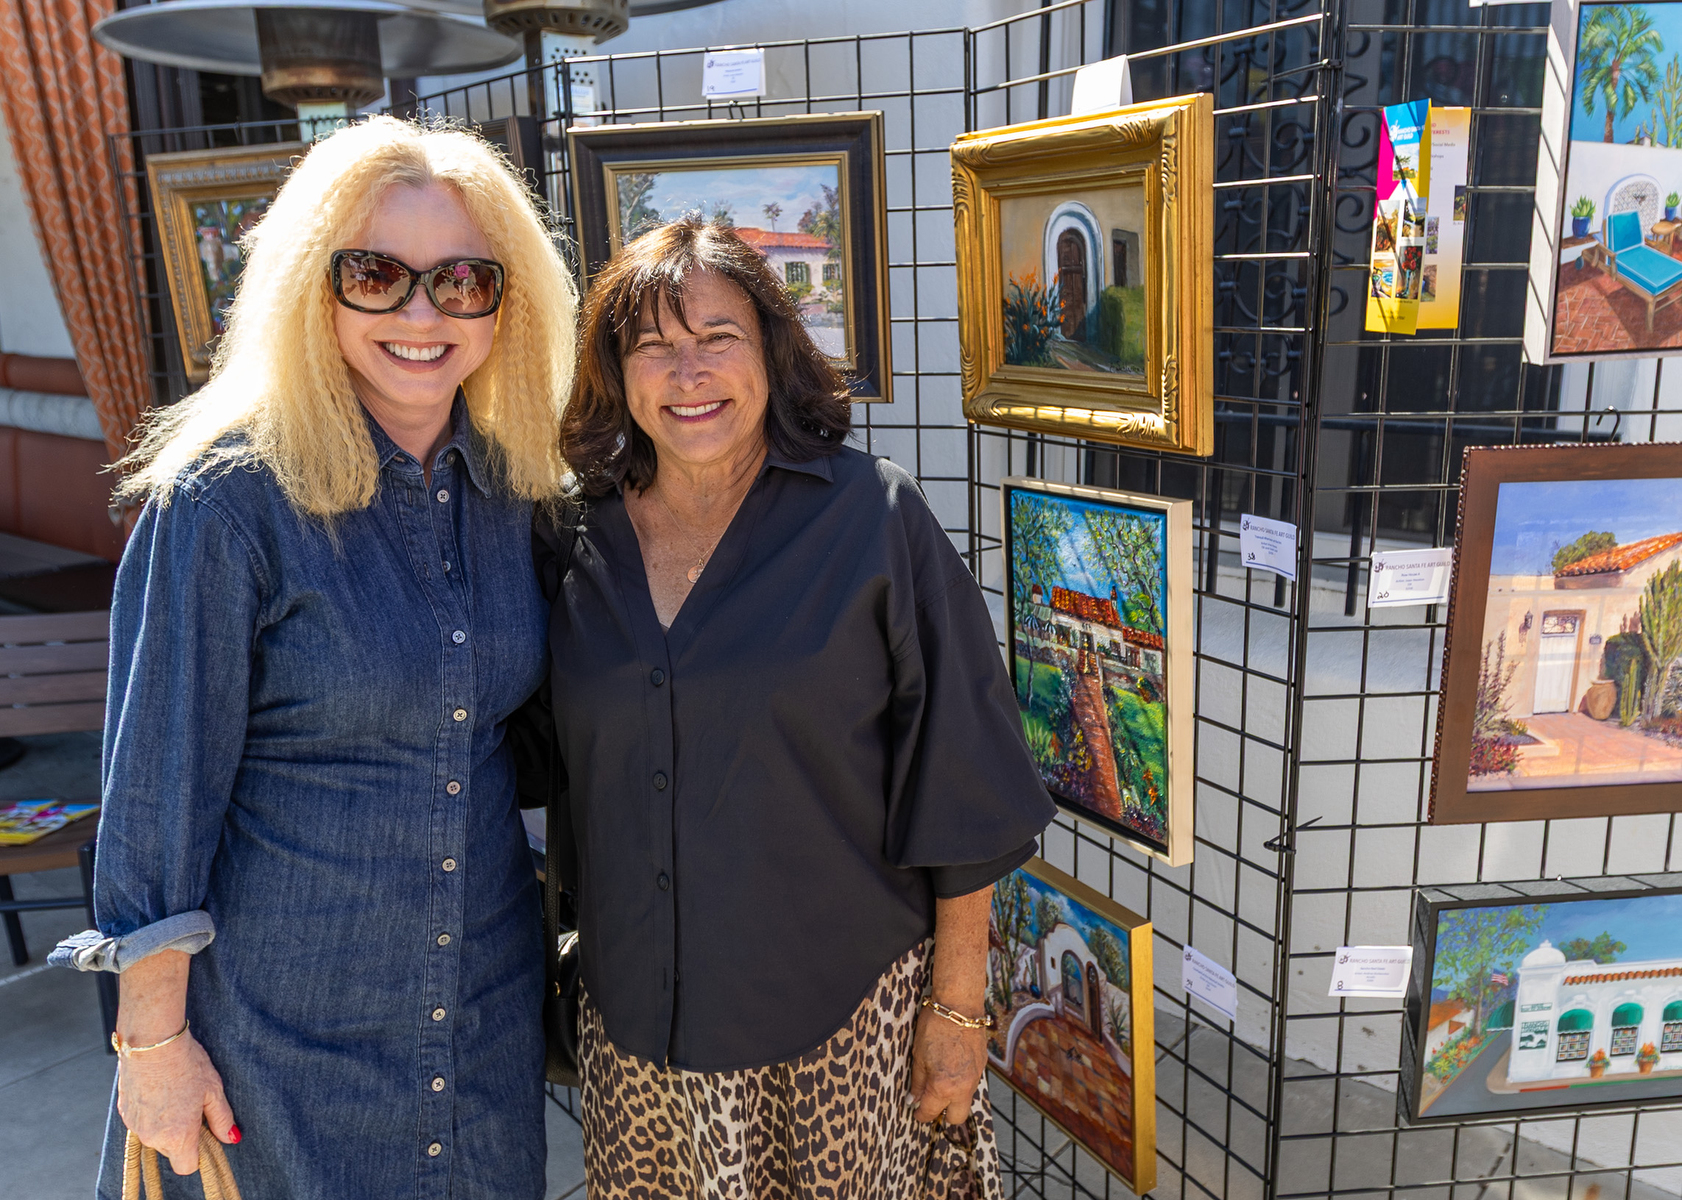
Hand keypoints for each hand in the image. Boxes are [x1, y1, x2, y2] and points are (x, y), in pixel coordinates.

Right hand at [116, 1031, 237, 1174]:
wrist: (152, 1043)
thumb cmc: (187, 1064)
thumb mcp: (213, 1091)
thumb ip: (222, 1119)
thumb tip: (231, 1138)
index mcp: (178, 1136)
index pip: (186, 1166)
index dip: (197, 1153)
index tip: (203, 1133)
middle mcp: (153, 1137)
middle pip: (171, 1150)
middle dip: (183, 1135)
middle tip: (192, 1105)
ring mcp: (135, 1127)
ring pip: (156, 1137)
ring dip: (166, 1124)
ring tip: (175, 1094)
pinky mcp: (124, 1113)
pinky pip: (142, 1123)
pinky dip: (151, 1114)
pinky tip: (159, 1090)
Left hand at [909, 1003, 987, 1124]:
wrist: (959, 1006)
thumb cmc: (935, 1027)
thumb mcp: (918, 1055)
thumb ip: (918, 1082)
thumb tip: (913, 1099)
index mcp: (942, 1086)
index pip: (930, 1112)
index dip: (920, 1115)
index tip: (916, 1112)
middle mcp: (962, 1087)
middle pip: (956, 1118)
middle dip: (943, 1115)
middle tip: (930, 1104)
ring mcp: (975, 1077)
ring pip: (966, 1101)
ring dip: (954, 1099)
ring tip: (941, 1084)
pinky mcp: (982, 1066)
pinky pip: (972, 1084)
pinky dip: (962, 1084)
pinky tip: (953, 1069)